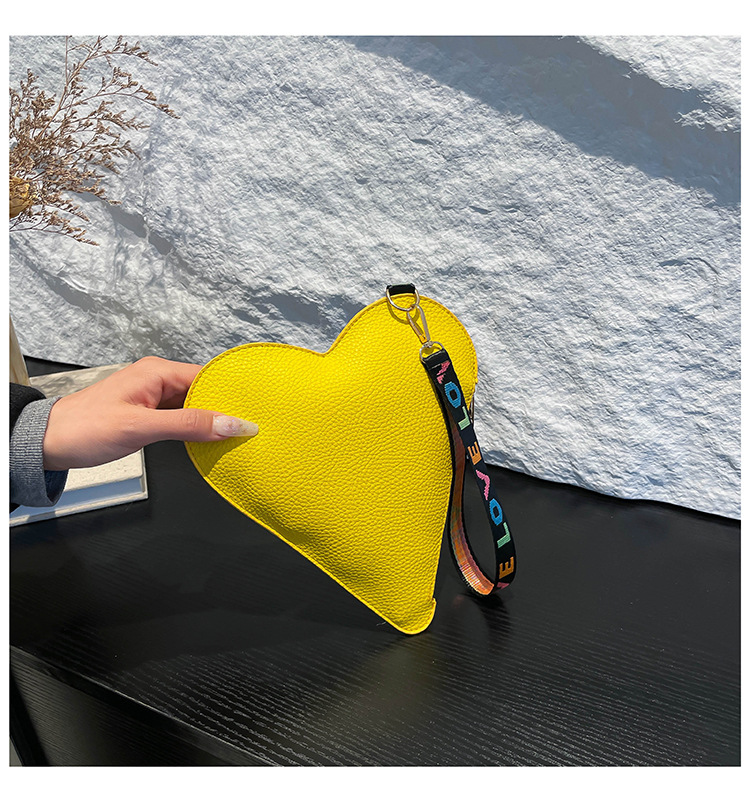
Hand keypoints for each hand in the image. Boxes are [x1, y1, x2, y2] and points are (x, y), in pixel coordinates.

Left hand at [43, 356, 257, 470]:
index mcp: (157, 372)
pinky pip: (181, 417)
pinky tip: (210, 441)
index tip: (256, 411)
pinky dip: (196, 429)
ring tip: (237, 435)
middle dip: (226, 408)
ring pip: (194, 406)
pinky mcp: (148, 413)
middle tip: (252, 427)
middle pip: (204, 391)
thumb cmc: (85, 429)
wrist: (47, 443)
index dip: (232, 394)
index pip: (207, 377)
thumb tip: (232, 424)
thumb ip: (188, 425)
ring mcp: (153, 397)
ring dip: (211, 420)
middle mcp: (158, 379)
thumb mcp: (141, 427)